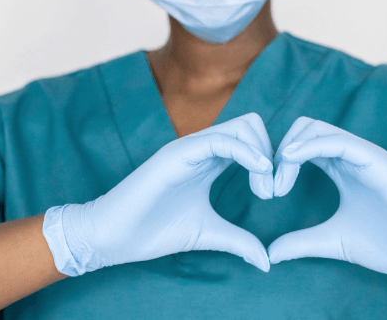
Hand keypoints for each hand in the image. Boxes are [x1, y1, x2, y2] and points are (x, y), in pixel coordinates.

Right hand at [43, 113, 273, 275]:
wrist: (113, 236)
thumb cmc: (154, 231)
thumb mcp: (208, 234)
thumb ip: (238, 241)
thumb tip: (267, 261)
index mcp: (210, 162)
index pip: (251, 140)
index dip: (270, 161)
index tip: (274, 193)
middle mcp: (202, 148)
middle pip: (251, 125)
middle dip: (272, 153)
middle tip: (271, 190)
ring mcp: (190, 148)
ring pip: (241, 126)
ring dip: (263, 153)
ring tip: (264, 189)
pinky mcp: (178, 153)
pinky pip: (220, 140)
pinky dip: (246, 152)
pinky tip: (258, 173)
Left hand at [267, 117, 386, 298]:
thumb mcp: (332, 241)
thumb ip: (301, 242)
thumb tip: (270, 254)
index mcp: (341, 168)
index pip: (300, 145)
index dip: (278, 161)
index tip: (265, 191)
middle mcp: (351, 155)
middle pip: (303, 129)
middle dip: (278, 152)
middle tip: (269, 187)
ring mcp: (364, 155)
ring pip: (316, 128)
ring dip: (289, 149)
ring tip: (279, 183)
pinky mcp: (377, 160)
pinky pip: (338, 141)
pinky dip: (310, 146)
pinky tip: (291, 161)